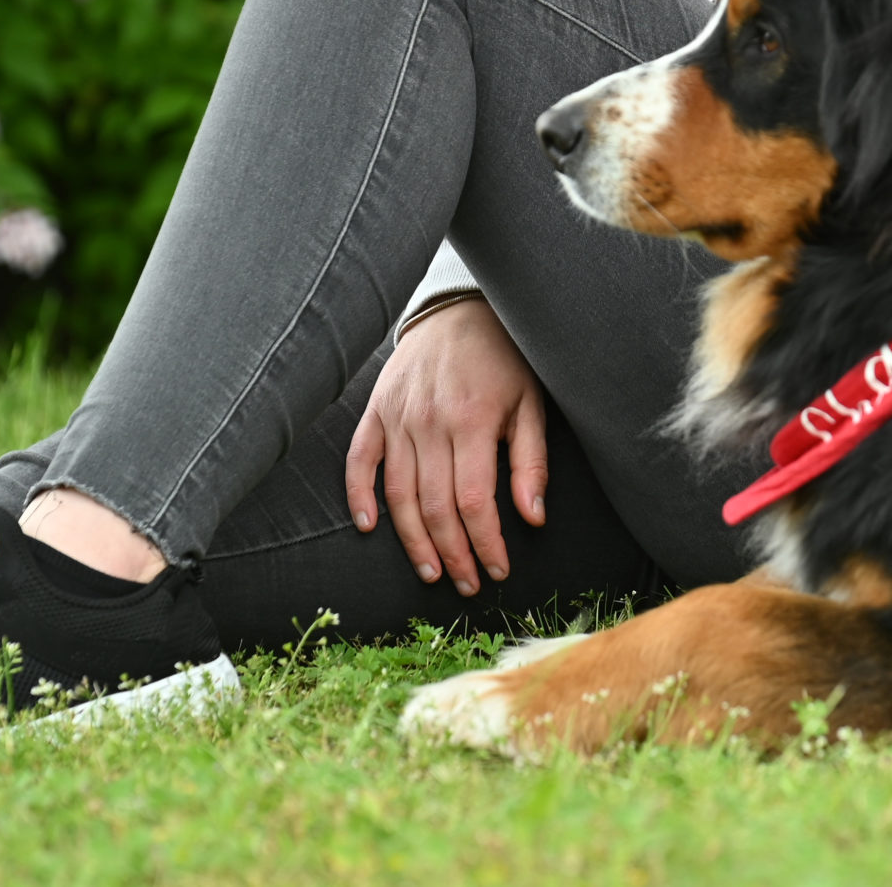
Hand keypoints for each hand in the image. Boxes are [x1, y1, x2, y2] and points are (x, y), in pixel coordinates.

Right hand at [345, 295, 548, 594]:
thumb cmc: (504, 359)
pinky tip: (371, 528)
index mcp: (473, 421)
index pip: (475, 501)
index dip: (485, 543)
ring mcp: (398, 417)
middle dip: (453, 554)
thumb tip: (531, 519)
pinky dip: (360, 497)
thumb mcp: (531, 404)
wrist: (461, 307)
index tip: (498, 571)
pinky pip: (360, 461)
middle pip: (435, 507)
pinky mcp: (376, 411)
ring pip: (399, 495)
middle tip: (466, 583)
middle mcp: (430, 423)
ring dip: (413, 541)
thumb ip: (531, 462)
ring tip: (431, 572)